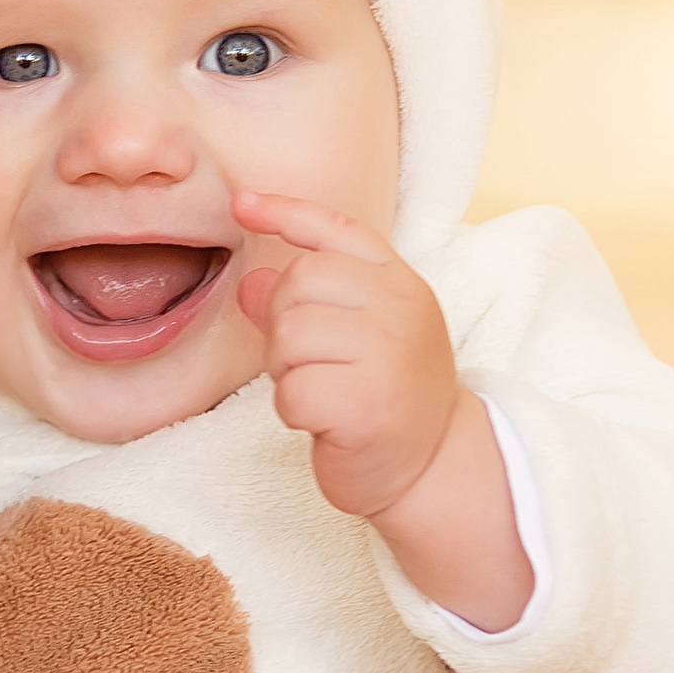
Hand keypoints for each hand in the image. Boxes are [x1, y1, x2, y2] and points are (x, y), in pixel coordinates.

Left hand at [230, 190, 459, 518]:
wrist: (432, 466)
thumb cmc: (386, 397)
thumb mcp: (355, 339)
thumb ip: (305, 305)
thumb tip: (248, 281)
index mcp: (400, 283)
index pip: (338, 231)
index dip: (284, 212)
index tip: (240, 206)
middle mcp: (400, 308)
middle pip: (298, 282)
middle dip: (284, 325)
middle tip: (314, 364)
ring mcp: (388, 354)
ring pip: (289, 335)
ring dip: (287, 371)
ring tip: (323, 391)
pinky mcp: (368, 404)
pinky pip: (292, 390)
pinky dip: (294, 410)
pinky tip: (324, 421)